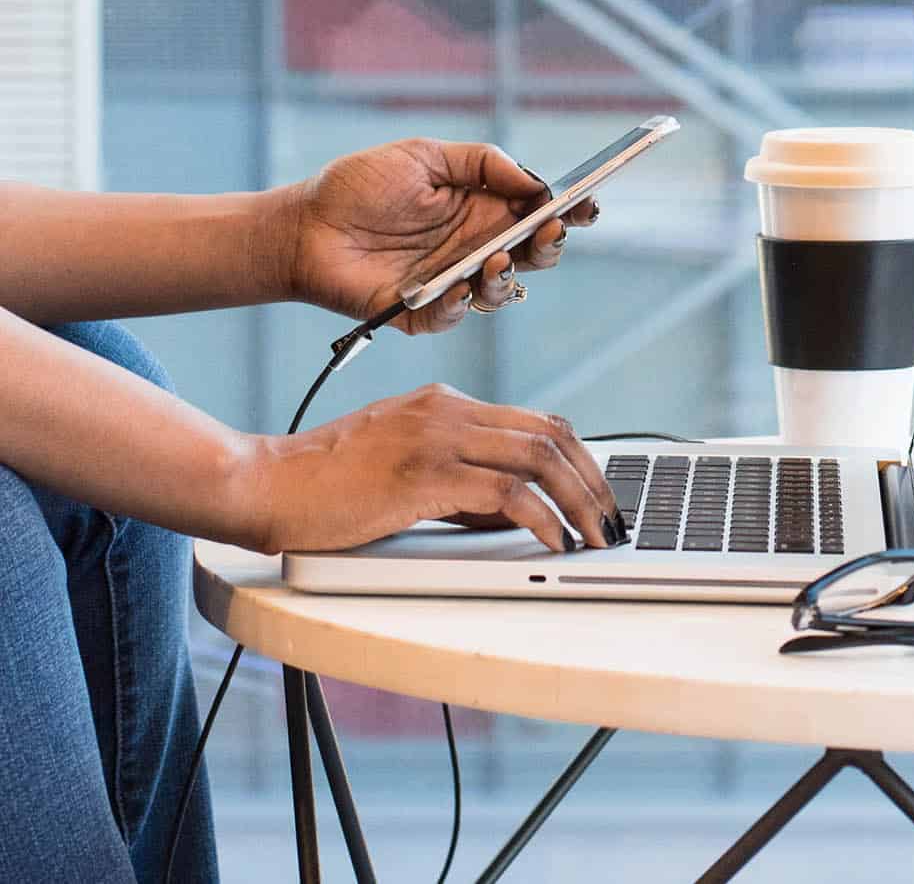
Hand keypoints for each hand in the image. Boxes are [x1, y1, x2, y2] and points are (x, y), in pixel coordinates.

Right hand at [253, 384, 622, 554]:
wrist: (269, 484)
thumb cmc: (328, 483)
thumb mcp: (404, 464)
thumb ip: (459, 477)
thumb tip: (516, 512)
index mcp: (446, 403)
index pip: (536, 421)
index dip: (579, 459)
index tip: (599, 494)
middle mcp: (448, 410)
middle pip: (550, 433)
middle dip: (594, 480)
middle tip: (613, 520)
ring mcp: (437, 437)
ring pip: (539, 457)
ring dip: (579, 501)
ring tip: (597, 536)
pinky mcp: (424, 474)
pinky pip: (506, 493)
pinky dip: (542, 519)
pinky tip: (554, 542)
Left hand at [277, 138, 599, 333]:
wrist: (303, 225)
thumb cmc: (360, 186)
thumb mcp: (424, 156)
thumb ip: (482, 163)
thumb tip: (534, 180)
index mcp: (483, 209)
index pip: (538, 213)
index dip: (568, 211)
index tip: (586, 204)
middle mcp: (475, 247)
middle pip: (533, 254)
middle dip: (550, 244)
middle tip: (548, 230)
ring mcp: (452, 281)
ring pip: (502, 290)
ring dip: (508, 276)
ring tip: (497, 259)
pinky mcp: (422, 311)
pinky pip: (452, 316)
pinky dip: (460, 305)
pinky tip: (459, 288)